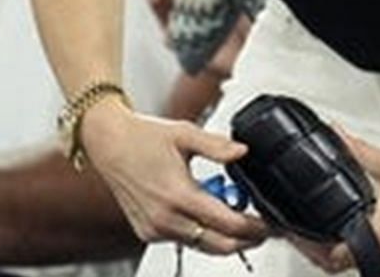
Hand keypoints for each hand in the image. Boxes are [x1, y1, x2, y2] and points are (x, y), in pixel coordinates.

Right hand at [80, 102, 265, 251]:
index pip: (227, 224)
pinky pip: (184, 241)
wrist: (108, 144)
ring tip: (240, 217)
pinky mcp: (148, 232)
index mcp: (177, 195)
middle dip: (245, 241)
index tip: (270, 225)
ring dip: (224, 237)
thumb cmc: (143, 137)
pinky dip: (202, 233)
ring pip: (201, 245)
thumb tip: (243, 152)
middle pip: (218, 245)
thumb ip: (218, 146)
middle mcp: (165, 219)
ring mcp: (154, 229)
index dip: (254, 228)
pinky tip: (210, 213)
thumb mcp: (186, 134)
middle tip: (263, 230)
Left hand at [291, 131, 379, 268]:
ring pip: (349, 261)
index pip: (332, 255)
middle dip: (313, 252)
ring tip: (313, 233)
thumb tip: (338, 136)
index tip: (293, 231)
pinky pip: (364, 253)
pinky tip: (344, 228)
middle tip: (296, 233)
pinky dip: (347, 245)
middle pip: (335, 264)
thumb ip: (360, 151)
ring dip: (329, 251)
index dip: (308, 246)